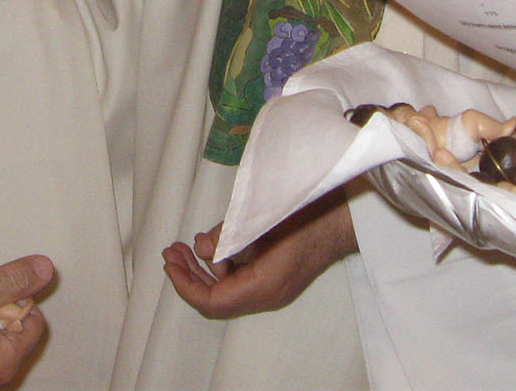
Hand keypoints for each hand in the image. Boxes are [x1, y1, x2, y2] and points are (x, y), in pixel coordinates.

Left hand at [162, 191, 355, 318]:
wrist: (345, 214)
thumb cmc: (307, 214)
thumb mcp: (262, 220)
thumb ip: (228, 236)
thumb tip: (200, 248)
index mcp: (264, 286)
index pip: (213, 301)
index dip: (186, 284)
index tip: (169, 262)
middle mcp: (266, 293)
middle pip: (217, 297)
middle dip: (190, 275)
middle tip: (171, 252)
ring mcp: (273, 285)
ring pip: (227, 285)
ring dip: (204, 266)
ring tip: (187, 245)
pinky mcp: (276, 273)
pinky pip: (241, 275)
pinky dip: (223, 261)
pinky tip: (215, 241)